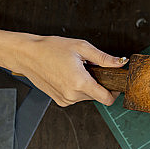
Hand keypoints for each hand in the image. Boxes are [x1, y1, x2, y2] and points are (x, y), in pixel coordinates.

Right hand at [10, 35, 124, 106]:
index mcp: (80, 83)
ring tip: (75, 69)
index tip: (114, 82)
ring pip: (87, 96)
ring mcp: (65, 99)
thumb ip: (104, 58)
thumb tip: (121, 62)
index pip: (107, 99)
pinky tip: (67, 75)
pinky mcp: (59, 100)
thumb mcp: (82, 47)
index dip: (114, 91)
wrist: (28, 55)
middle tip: (88, 67)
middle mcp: (72, 95)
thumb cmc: (51, 49)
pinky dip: (76, 88)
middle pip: (97, 95)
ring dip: (86, 85)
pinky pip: (76, 97)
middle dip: (98, 82)